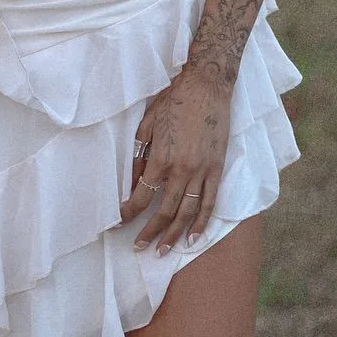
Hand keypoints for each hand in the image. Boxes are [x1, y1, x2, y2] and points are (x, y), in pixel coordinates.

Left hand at [120, 66, 230, 254]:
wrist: (207, 86)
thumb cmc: (174, 101)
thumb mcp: (147, 125)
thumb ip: (139, 156)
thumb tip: (132, 183)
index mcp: (161, 158)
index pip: (142, 196)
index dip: (129, 213)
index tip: (120, 222)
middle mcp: (182, 170)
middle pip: (164, 211)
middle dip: (150, 232)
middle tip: (140, 248)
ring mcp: (202, 171)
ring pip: (188, 212)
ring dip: (175, 234)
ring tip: (164, 250)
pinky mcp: (217, 168)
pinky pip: (210, 201)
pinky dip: (202, 222)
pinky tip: (194, 237)